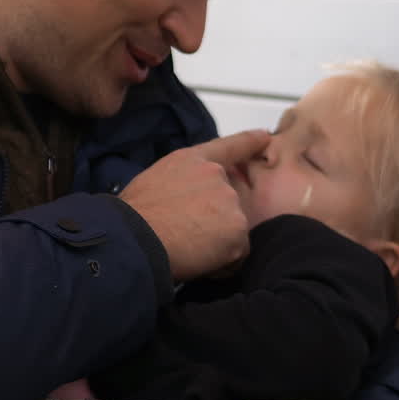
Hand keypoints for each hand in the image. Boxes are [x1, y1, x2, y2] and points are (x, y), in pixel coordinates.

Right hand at [119, 129, 268, 280]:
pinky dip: (222, 263)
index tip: (265, 136)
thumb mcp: (153, 180)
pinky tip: (198, 260)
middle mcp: (216, 176)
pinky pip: (236, 254)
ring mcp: (229, 202)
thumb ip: (179, 181)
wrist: (135, 236)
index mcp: (192, 161)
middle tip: (185, 233)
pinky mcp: (237, 230)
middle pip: (228, 202)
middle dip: (214, 220)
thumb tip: (184, 199)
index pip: (228, 146)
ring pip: (233, 229)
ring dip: (217, 243)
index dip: (250, 141)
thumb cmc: (134, 214)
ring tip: (188, 247)